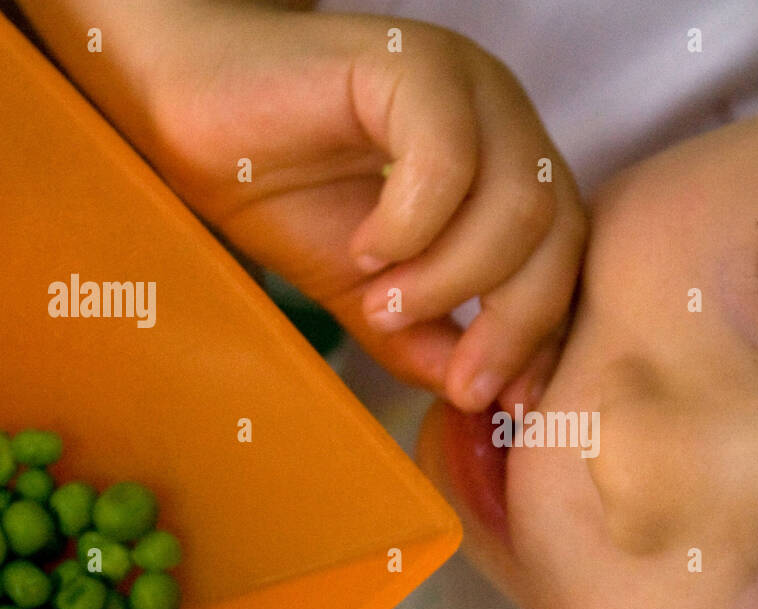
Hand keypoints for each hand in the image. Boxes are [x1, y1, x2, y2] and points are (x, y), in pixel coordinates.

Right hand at [23, 1, 585, 411]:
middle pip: (558, 234)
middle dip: (513, 323)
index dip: (541, 335)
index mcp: (506, 168)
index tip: (496, 398)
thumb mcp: (368, 291)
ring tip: (385, 304)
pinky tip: (366, 247)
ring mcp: (465, 85)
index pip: (564, 258)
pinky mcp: (411, 61)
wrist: (193, 115)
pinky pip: (449, 159)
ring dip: (455, 277)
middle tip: (455, 376)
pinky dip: (414, 224)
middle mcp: (502, 121)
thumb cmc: (281, 188)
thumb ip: (429, 339)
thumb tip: (484, 397)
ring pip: (517, 201)